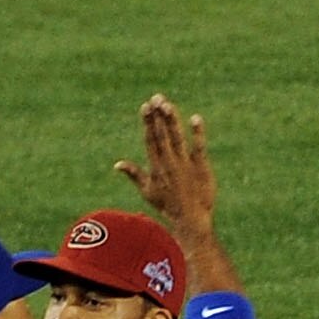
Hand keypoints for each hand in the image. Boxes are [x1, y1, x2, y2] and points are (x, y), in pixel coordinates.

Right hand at [116, 96, 214, 233]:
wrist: (190, 220)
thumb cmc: (168, 206)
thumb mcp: (148, 191)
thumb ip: (134, 174)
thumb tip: (117, 164)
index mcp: (155, 167)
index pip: (150, 140)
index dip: (148, 123)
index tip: (145, 106)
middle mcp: (168, 163)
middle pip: (161, 136)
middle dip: (158, 117)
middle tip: (155, 98)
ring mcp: (184, 165)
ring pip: (176, 139)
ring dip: (172, 122)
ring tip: (168, 105)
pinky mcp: (200, 167)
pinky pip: (199, 148)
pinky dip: (197, 134)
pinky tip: (195, 118)